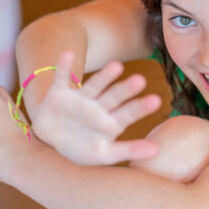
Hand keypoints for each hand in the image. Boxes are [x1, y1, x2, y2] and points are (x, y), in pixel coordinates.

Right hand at [32, 51, 161, 164]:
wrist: (51, 142)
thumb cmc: (82, 149)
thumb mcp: (105, 154)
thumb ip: (129, 150)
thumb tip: (157, 150)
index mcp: (111, 121)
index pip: (128, 113)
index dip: (141, 107)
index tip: (156, 101)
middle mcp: (98, 106)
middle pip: (114, 96)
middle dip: (125, 89)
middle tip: (141, 80)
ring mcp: (80, 98)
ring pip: (94, 85)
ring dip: (104, 76)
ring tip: (117, 66)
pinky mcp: (60, 93)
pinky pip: (62, 78)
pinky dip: (63, 67)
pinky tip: (68, 54)